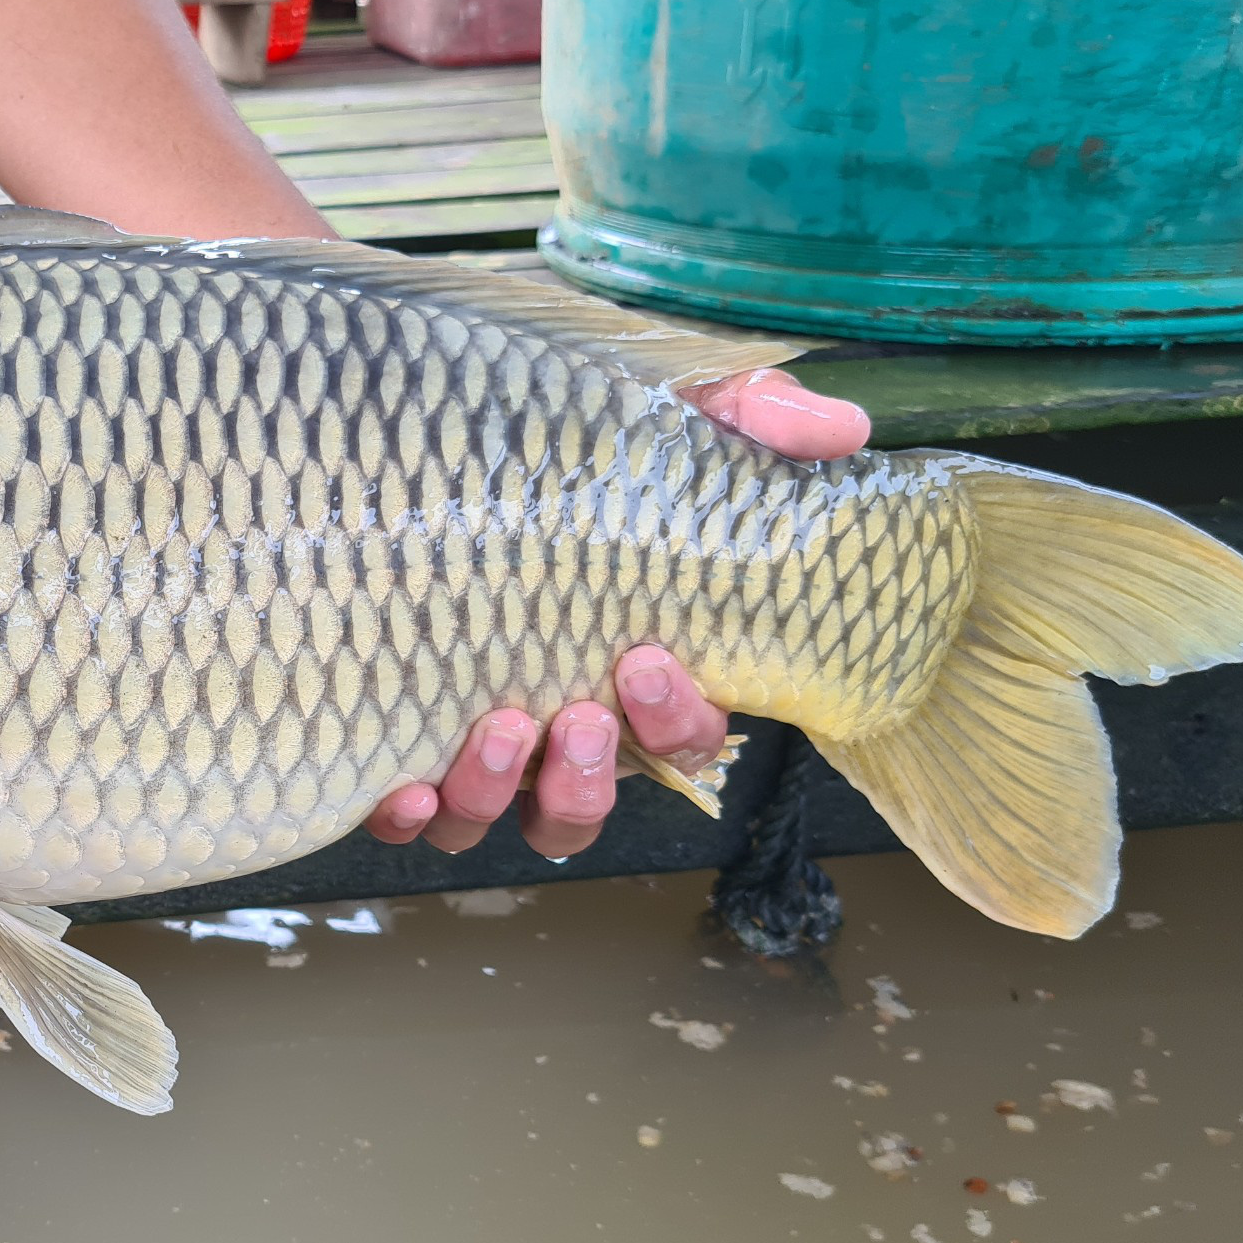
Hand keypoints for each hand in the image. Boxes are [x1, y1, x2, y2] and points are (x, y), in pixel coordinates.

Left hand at [367, 367, 869, 856]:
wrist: (422, 434)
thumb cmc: (566, 450)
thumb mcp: (666, 421)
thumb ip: (752, 420)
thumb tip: (843, 431)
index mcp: (629, 682)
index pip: (679, 741)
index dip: (675, 721)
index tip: (647, 661)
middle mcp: (554, 729)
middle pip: (583, 809)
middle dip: (588, 779)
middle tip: (581, 715)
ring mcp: (474, 751)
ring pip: (498, 821)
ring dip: (500, 794)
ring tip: (499, 727)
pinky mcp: (399, 746)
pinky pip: (403, 819)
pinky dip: (405, 817)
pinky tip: (402, 788)